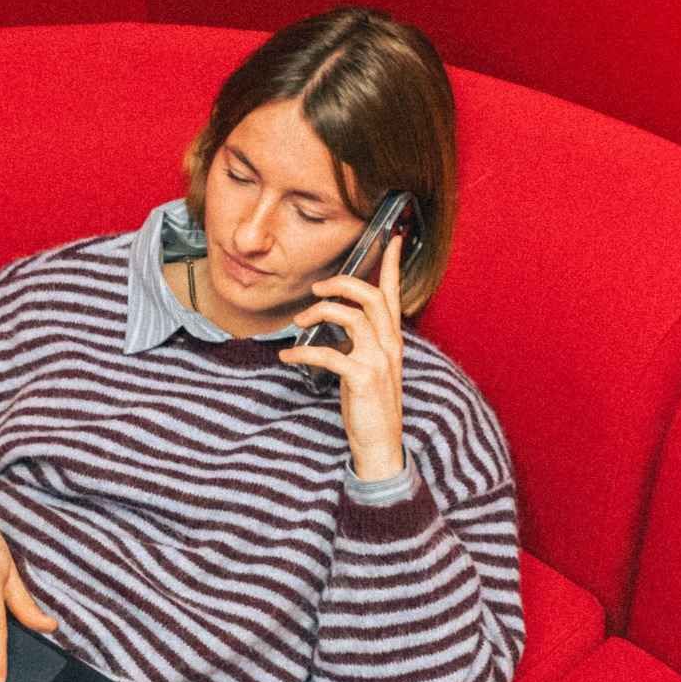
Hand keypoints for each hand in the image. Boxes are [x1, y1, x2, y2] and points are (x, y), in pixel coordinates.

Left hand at [278, 232, 405, 478]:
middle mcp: (390, 344)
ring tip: (299, 322)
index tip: (390, 238)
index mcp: (392, 338)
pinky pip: (330, 353)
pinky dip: (303, 351)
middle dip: (340, 285)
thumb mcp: (368, 365)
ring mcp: (379, 360)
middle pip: (370, 296)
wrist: (380, 443)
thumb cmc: (370, 404)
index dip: (390, 264)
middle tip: (315, 291)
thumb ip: (359, 340)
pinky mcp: (363, 378)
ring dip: (320, 313)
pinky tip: (288, 355)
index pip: (393, 293)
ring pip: (351, 316)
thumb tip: (334, 320)